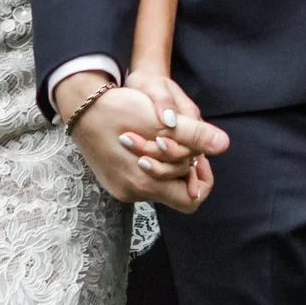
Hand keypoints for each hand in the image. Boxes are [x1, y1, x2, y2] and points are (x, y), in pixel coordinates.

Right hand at [68, 79, 226, 212]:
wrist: (81, 104)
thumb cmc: (121, 109)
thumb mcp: (162, 121)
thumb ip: (194, 136)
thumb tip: (224, 145)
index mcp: (146, 184)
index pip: (191, 200)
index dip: (202, 179)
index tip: (198, 154)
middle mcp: (132, 192)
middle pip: (175, 191)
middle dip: (183, 166)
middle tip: (181, 140)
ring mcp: (119, 187)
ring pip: (158, 183)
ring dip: (167, 163)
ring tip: (162, 137)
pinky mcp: (111, 179)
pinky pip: (141, 178)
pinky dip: (150, 163)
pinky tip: (146, 141)